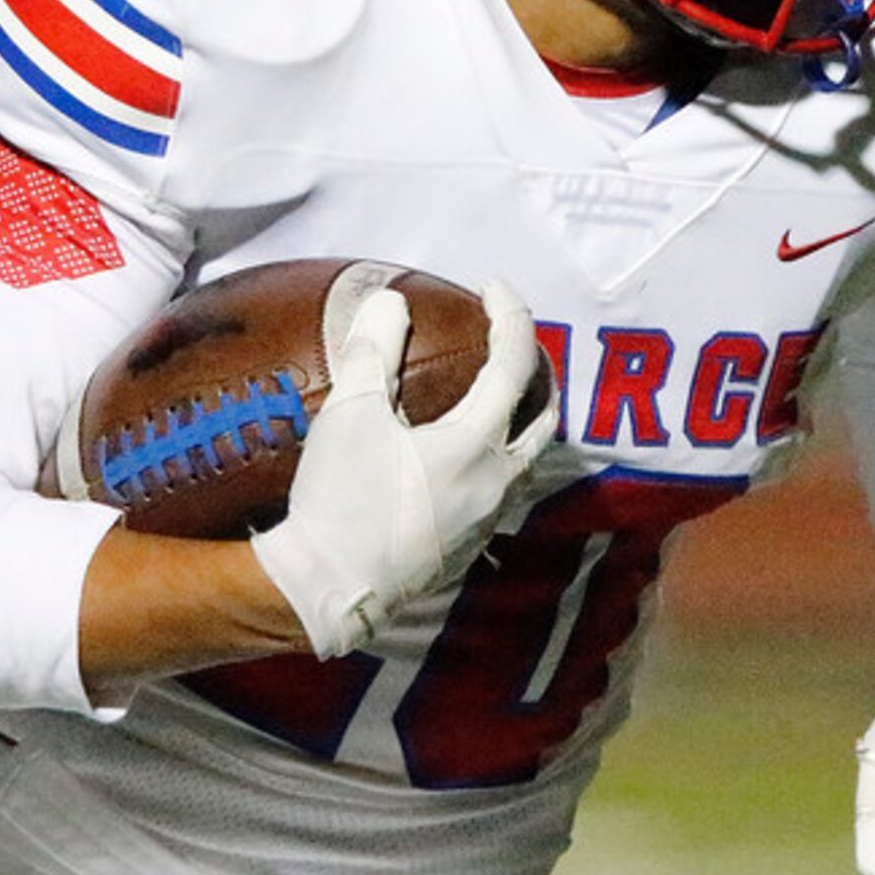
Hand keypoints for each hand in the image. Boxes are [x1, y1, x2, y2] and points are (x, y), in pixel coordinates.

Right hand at [250, 281, 552, 658]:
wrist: (329, 588)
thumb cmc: (341, 499)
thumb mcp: (350, 415)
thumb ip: (373, 351)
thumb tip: (389, 302)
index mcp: (478, 445)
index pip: (515, 364)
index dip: (511, 315)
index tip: (493, 286)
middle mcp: (497, 482)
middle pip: (545, 417)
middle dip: (539, 372)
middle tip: (510, 344)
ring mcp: (487, 519)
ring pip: (529, 460)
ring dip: (522, 420)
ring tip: (494, 396)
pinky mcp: (469, 546)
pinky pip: (502, 490)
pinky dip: (497, 457)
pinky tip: (461, 454)